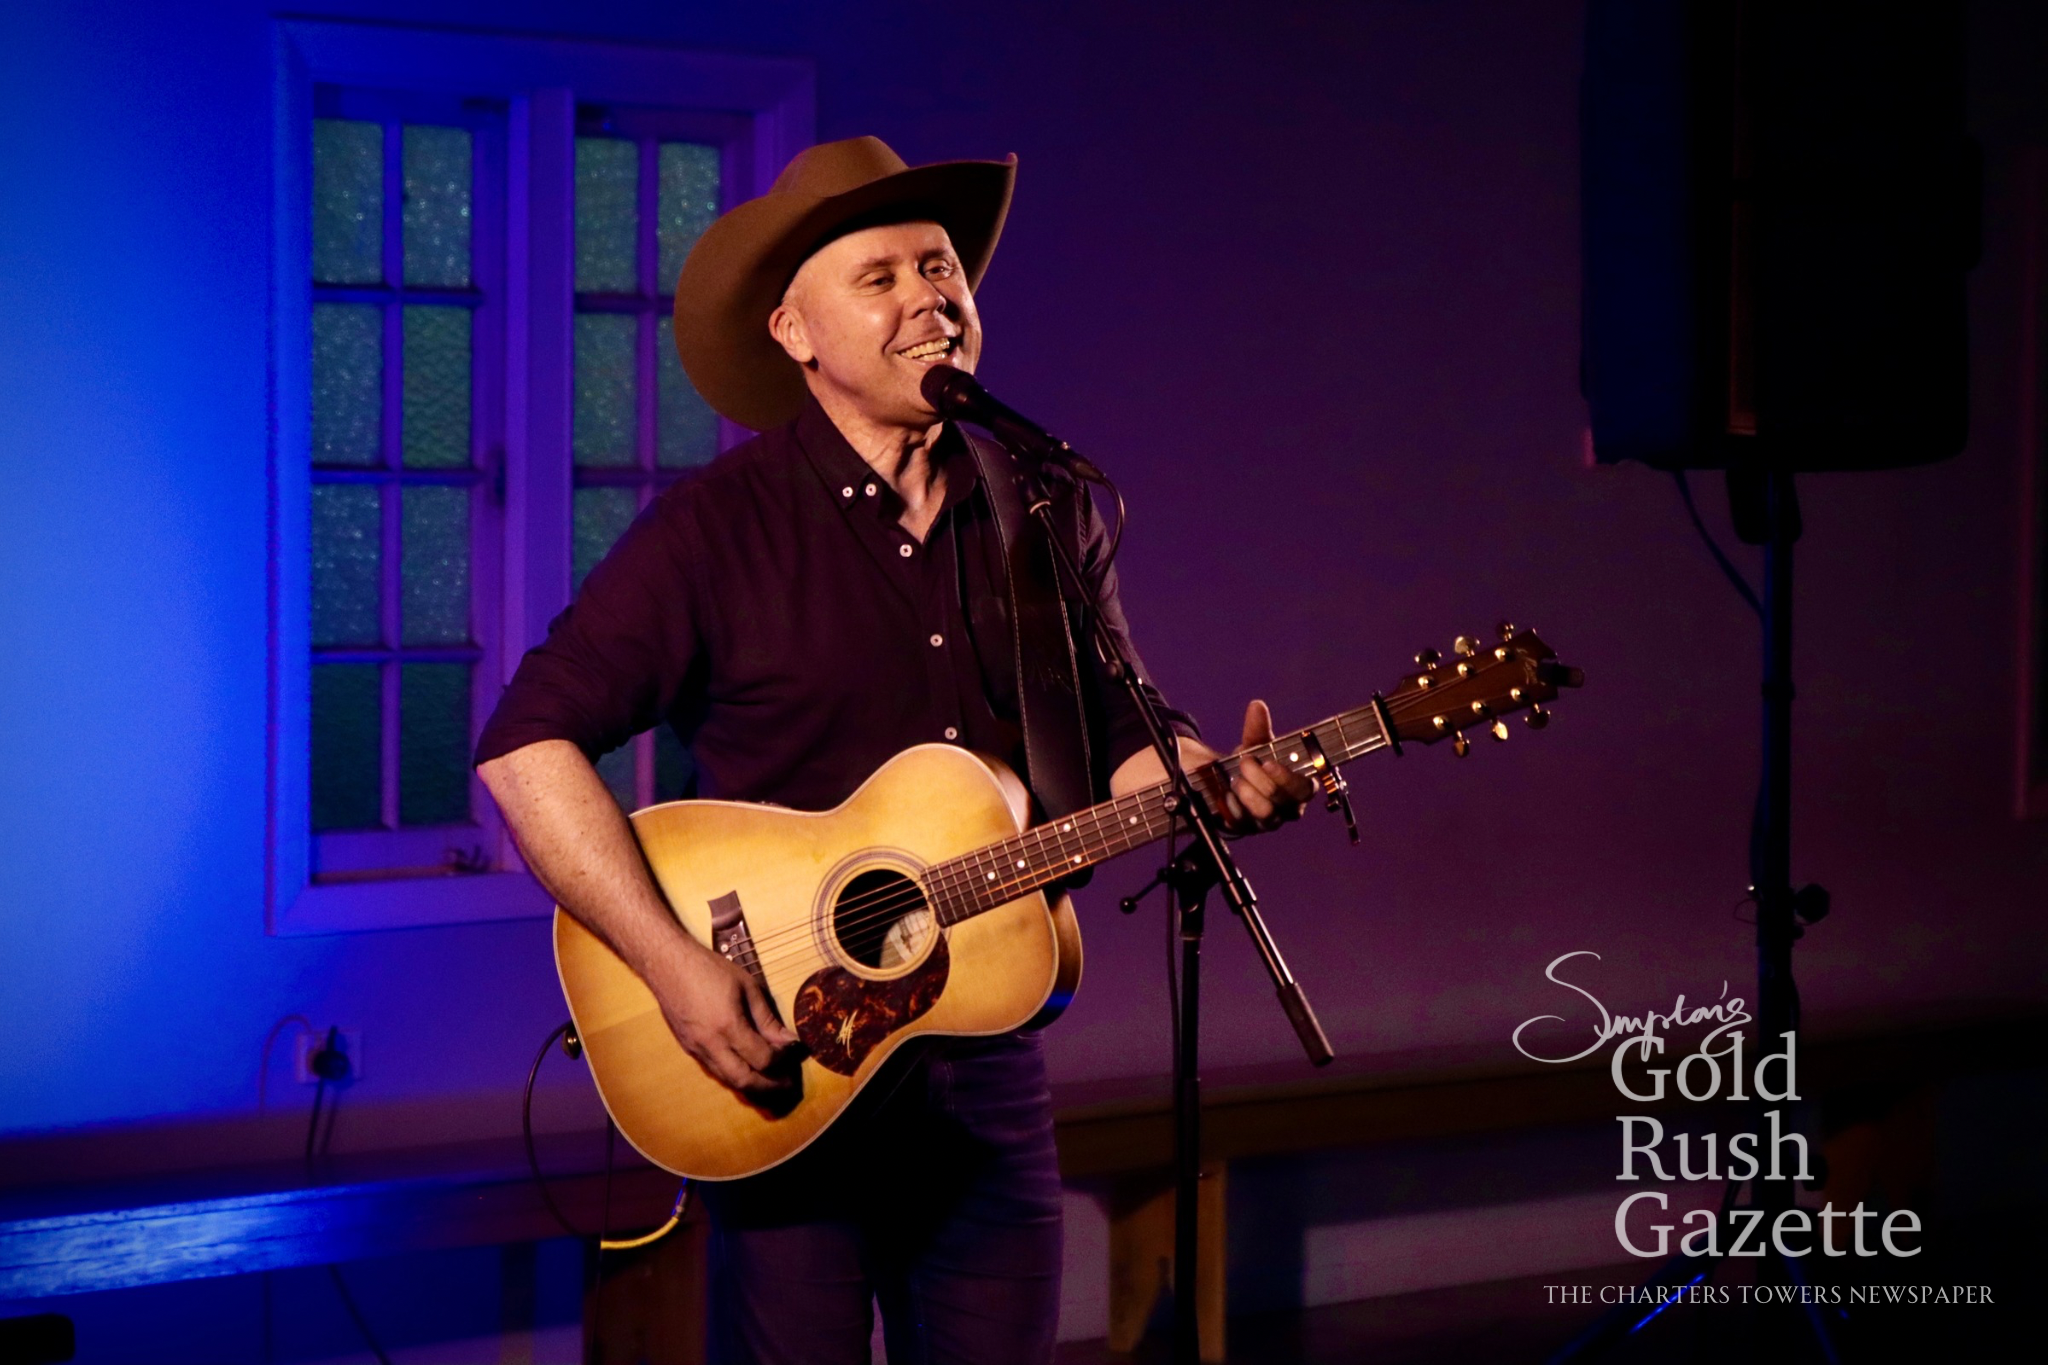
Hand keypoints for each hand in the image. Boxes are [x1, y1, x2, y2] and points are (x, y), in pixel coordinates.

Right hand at [650, 937, 802, 1098]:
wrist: (666, 964)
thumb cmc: (709, 969)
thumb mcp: (747, 986)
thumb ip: (767, 1018)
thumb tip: (788, 1041)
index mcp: (728, 1025)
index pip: (762, 1058)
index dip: (783, 1061)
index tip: (796, 1055)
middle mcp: (710, 1044)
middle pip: (744, 1080)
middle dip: (769, 1088)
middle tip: (788, 1085)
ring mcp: (696, 1049)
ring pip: (727, 1081)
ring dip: (751, 1087)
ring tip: (772, 1083)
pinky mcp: (688, 1048)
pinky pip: (714, 1071)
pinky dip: (734, 1076)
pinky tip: (747, 1069)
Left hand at [1168, 700, 1315, 835]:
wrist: (1226, 780)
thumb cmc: (1252, 762)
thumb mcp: (1254, 744)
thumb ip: (1257, 728)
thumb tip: (1257, 706)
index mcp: (1299, 788)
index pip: (1305, 789)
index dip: (1287, 778)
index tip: (1268, 763)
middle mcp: (1287, 809)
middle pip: (1282, 802)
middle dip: (1260, 780)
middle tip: (1244, 763)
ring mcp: (1268, 822)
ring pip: (1265, 815)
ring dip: (1247, 793)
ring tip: (1235, 779)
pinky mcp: (1247, 830)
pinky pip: (1241, 823)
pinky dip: (1231, 805)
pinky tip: (1224, 794)